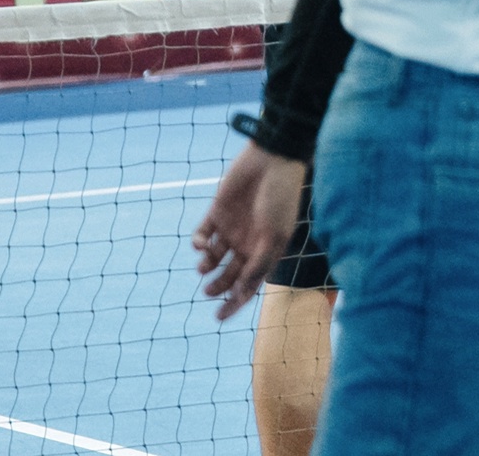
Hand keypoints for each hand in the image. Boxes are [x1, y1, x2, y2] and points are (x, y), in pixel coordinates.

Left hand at [192, 143, 306, 319]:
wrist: (270, 161)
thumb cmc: (280, 199)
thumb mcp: (273, 236)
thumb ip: (258, 265)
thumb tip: (242, 293)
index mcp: (266, 249)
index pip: (249, 283)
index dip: (236, 301)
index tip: (219, 317)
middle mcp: (248, 241)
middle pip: (229, 273)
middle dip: (218, 286)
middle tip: (208, 293)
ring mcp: (232, 227)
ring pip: (214, 257)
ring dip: (206, 266)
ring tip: (205, 266)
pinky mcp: (217, 212)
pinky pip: (203, 233)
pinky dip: (198, 243)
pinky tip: (201, 245)